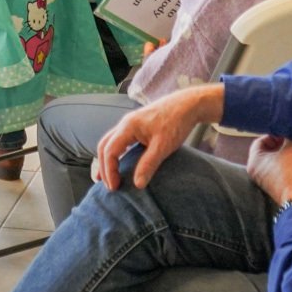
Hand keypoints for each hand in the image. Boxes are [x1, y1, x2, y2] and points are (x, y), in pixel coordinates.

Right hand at [92, 84, 222, 190]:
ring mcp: (130, 123)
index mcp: (128, 126)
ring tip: (109, 177)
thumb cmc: (176, 122)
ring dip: (107, 159)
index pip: (110, 151)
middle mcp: (125, 123)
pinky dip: (115, 153)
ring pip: (110, 141)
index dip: (110, 171)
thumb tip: (137, 184)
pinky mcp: (137, 125)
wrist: (188, 105)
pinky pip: (119, 140)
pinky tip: (120, 162)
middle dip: (104, 166)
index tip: (115, 187)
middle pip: (104, 145)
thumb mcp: (163, 146)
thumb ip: (148, 164)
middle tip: (109, 185)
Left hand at [245, 136, 291, 202]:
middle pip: (273, 150)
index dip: (273, 133)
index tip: (285, 130)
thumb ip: (290, 136)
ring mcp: (273, 179)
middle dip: (287, 143)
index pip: (259, 141)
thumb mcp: (291, 147)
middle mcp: (261, 171)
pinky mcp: (285, 184)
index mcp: (255, 161)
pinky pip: (291, 169)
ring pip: (283, 160)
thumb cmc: (290, 172)